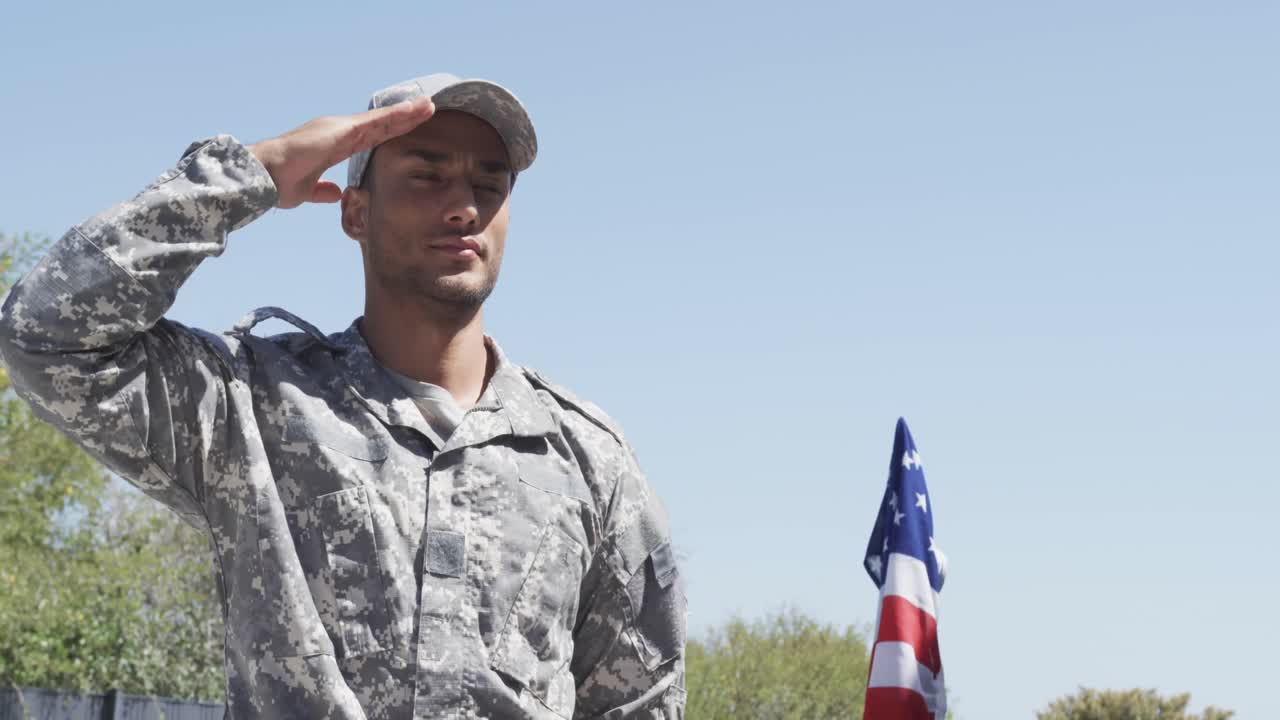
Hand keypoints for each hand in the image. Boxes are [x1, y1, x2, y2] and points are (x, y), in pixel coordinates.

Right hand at [249, 98, 434, 208]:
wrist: (264, 176)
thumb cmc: (280, 183)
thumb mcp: (308, 190)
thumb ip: (322, 190)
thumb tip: (336, 193)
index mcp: (333, 146)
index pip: (369, 138)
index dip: (389, 132)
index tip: (409, 128)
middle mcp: (338, 132)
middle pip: (379, 126)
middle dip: (403, 119)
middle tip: (427, 110)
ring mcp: (339, 129)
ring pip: (381, 120)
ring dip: (406, 113)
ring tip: (428, 105)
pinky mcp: (341, 131)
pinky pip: (375, 122)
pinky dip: (396, 116)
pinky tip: (413, 111)